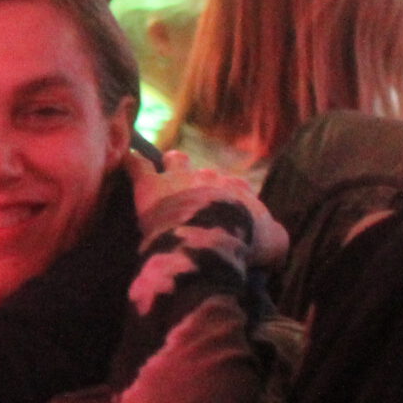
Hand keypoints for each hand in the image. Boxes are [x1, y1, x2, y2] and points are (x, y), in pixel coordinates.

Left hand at [125, 150, 287, 269]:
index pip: (236, 186)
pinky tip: (125, 159)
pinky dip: (131, 161)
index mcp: (238, 190)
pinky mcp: (151, 184)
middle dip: (201, 180)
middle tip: (195, 196)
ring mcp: (179, 178)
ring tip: (166, 168)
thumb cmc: (245, 242)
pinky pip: (136, 163)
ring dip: (172, 163)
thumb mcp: (274, 244)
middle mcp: (210, 178)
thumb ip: (276, 236)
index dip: (231, 194)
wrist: (211, 238)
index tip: (228, 208)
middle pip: (206, 172)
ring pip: (176, 159)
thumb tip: (276, 237)